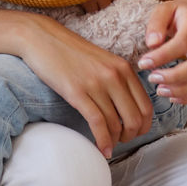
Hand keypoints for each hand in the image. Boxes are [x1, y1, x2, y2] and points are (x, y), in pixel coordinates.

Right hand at [19, 16, 153, 158]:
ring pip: (116, 124)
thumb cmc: (68, 50)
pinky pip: (97, 123)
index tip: (135, 133)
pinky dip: (102, 140)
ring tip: (107, 145)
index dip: (143, 126)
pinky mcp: (76, 92)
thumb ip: (117, 78)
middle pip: (135, 119)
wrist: (40, 37)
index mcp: (123, 68)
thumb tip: (126, 107)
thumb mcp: (101, 60)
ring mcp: (95, 84)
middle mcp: (114, 75)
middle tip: (121, 141)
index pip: (146, 106)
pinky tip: (101, 148)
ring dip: (114, 141)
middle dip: (130, 137)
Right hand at [79, 0, 145, 13]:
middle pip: (123, 6)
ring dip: (106, 9)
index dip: (135, 0)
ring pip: (107, 10)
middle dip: (122, 8)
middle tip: (119, 9)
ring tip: (104, 7)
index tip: (133, 2)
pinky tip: (92, 5)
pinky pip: (92, 10)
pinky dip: (92, 9)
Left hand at [137, 0, 186, 104]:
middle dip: (175, 76)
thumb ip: (156, 23)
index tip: (143, 63)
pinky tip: (173, 97)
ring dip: (183, 90)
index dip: (162, 56)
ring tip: (160, 91)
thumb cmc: (176, 15)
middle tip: (152, 79)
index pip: (182, 43)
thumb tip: (152, 43)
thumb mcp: (163, 10)